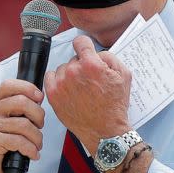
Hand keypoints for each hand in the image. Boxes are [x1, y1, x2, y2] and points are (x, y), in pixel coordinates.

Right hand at [0, 79, 44, 172]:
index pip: (10, 84)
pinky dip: (31, 149)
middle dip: (39, 115)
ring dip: (37, 137)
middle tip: (40, 128)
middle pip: (22, 102)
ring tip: (37, 145)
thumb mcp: (7, 124)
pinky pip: (20, 141)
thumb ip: (18, 109)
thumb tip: (39, 97)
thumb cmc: (1, 149)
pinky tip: (33, 155)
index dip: (28, 88)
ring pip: (24, 124)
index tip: (40, 99)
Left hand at [44, 35, 131, 153]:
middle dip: (82, 66)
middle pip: (73, 58)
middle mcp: (74, 72)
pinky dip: (57, 82)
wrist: (105, 131)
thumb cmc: (114, 106)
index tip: (85, 51)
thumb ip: (109, 57)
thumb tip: (96, 52)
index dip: (85, 46)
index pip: (80, 41)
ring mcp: (61, 84)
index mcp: (91, 64)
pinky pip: (50, 78)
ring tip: (80, 89)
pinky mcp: (53, 95)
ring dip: (70, 75)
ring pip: (62, 69)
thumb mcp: (124, 75)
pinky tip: (68, 90)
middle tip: (90, 81)